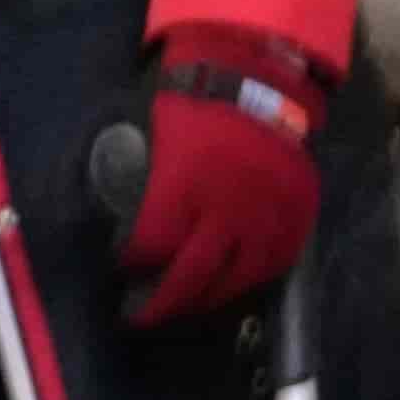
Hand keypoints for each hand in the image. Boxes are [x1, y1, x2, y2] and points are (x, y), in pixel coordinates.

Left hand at [120, 27, 328, 323]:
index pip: (149, 246)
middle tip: (137, 316)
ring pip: (232, 282)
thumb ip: (131, 177)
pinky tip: (223, 290)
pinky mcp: (294, 222)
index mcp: (183, 185)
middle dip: (158, 303)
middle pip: (189, 277)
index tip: (121, 266)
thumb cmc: (192, 107)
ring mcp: (266, 220)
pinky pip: (269, 269)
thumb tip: (104, 211)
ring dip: (201, 302)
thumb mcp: (147, 133)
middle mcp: (226, 211)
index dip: (131, 262)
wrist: (258, 83)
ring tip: (180, 308)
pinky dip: (244, 285)